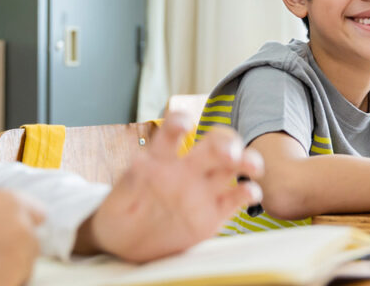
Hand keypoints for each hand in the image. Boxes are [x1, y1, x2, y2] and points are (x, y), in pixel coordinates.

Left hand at [78, 111, 263, 262]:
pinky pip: (236, 198)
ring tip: (252, 166)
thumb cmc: (120, 215)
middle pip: (214, 144)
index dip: (180, 122)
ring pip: (233, 166)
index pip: (172, 132)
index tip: (185, 125)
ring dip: (247, 160)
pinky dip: (248, 192)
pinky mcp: (214, 214)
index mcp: (162, 160)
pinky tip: (250, 193)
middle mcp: (187, 170)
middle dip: (226, 142)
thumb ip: (129, 183)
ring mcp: (203, 191)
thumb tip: (140, 161)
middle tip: (230, 153)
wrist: (126, 246)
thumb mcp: (118, 199)